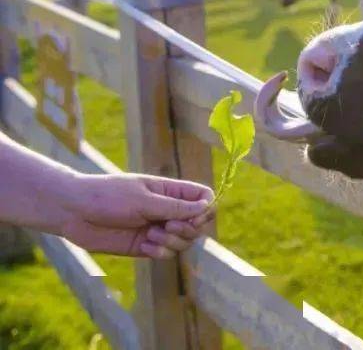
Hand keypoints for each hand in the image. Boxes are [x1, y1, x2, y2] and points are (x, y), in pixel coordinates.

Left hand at [56, 174, 214, 258]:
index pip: (204, 198)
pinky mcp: (146, 246)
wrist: (75, 213)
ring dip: (172, 242)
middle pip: (198, 224)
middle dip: (188, 229)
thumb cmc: (108, 197)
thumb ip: (175, 207)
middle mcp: (168, 210)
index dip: (206, 209)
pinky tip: (144, 246)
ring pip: (184, 241)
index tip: (194, 217)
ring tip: (151, 237)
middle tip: (168, 227)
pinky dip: (160, 252)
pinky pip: (166, 254)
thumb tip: (207, 207)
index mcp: (171, 191)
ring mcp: (158, 229)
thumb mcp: (144, 200)